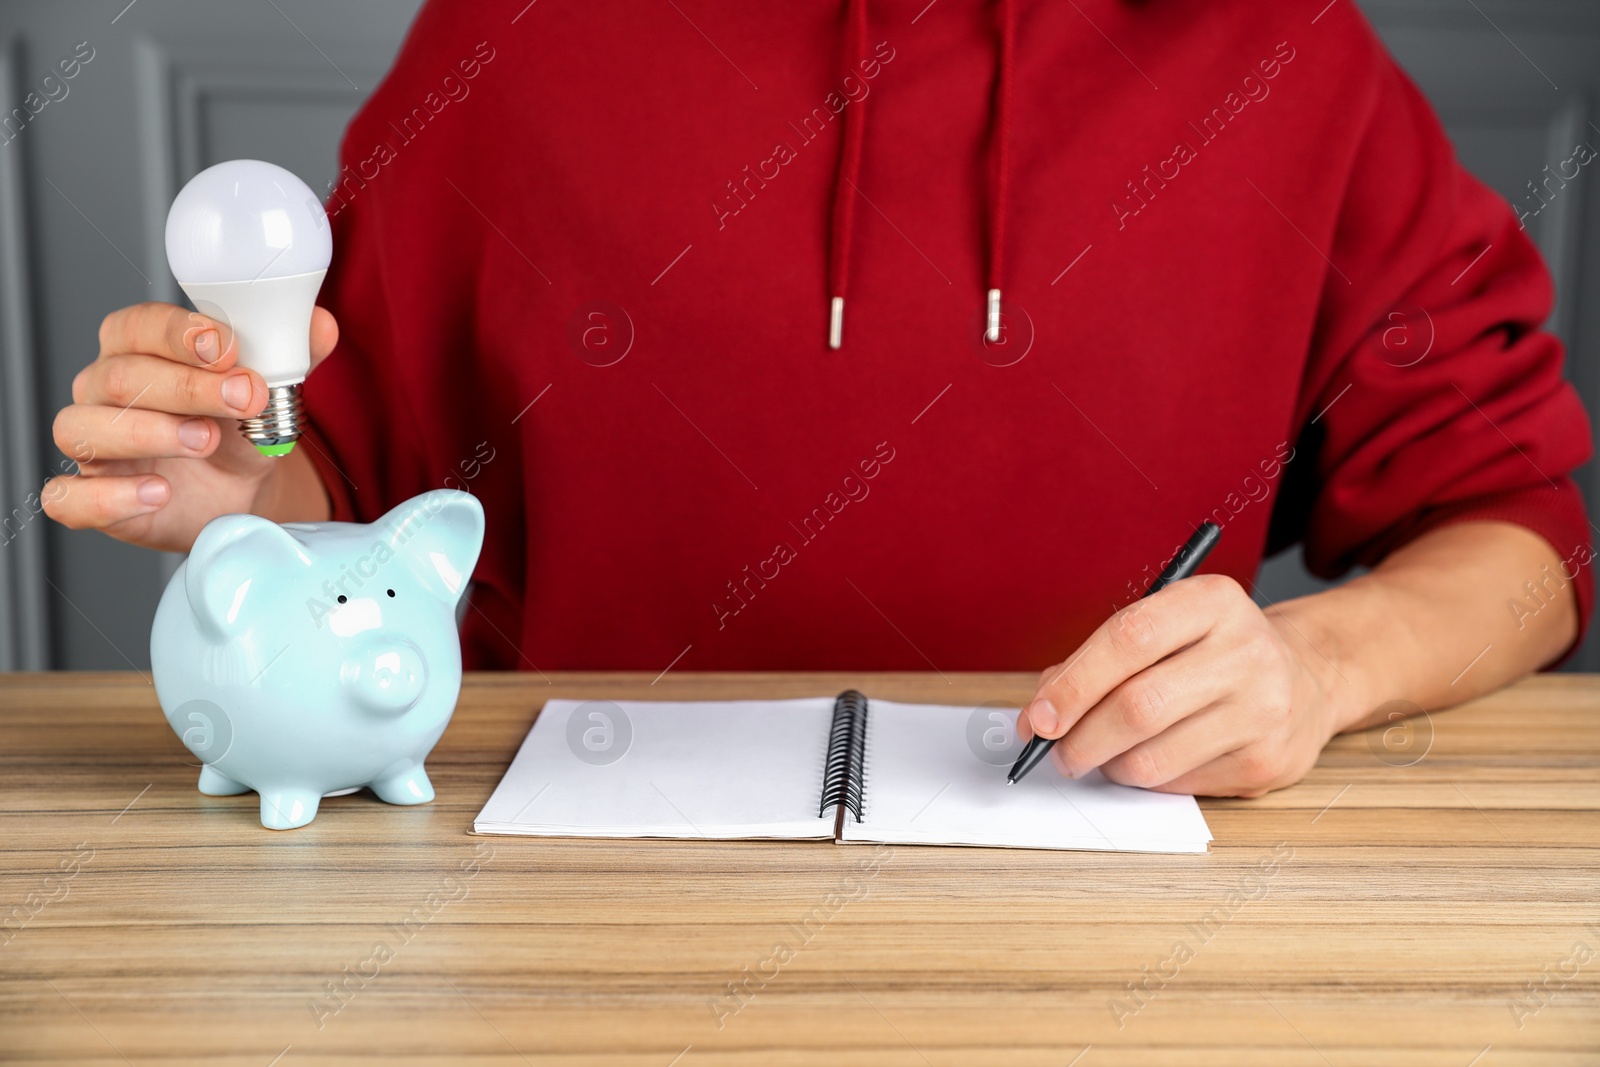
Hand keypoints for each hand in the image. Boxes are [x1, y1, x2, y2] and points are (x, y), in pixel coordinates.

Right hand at [43, 302, 337, 552]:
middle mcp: (103, 390)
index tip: (227, 347)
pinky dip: (107, 496)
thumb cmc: (237, 431)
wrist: (237, 492)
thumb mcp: (269, 393)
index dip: (179, 333)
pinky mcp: (90, 496)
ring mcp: (92, 444)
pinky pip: (69, 496)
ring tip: (205, 440)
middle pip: (120, 376)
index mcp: (138, 349)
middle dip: (187, 386)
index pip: (137, 325)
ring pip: (84, 427)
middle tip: (243, 399)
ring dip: (149, 432)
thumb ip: (291, 357)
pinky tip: (156, 492)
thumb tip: (320, 324)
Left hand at [1017, 574, 1341, 796]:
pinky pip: (1179, 783)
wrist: (1306, 677)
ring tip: (1099, 756)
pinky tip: (1148, 761)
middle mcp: (1246, 651)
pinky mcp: (1267, 760)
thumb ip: (1098, 660)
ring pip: (1153, 757)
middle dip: (1080, 738)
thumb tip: (1039, 715)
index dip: (1074, 683)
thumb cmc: (1210, 652)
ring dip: (1108, 765)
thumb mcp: (1165, 628)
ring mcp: (1263, 709)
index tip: (1039, 717)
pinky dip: (1146, 781)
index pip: (1129, 639)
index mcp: (1212, 601)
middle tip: (1055, 751)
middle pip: (1138, 706)